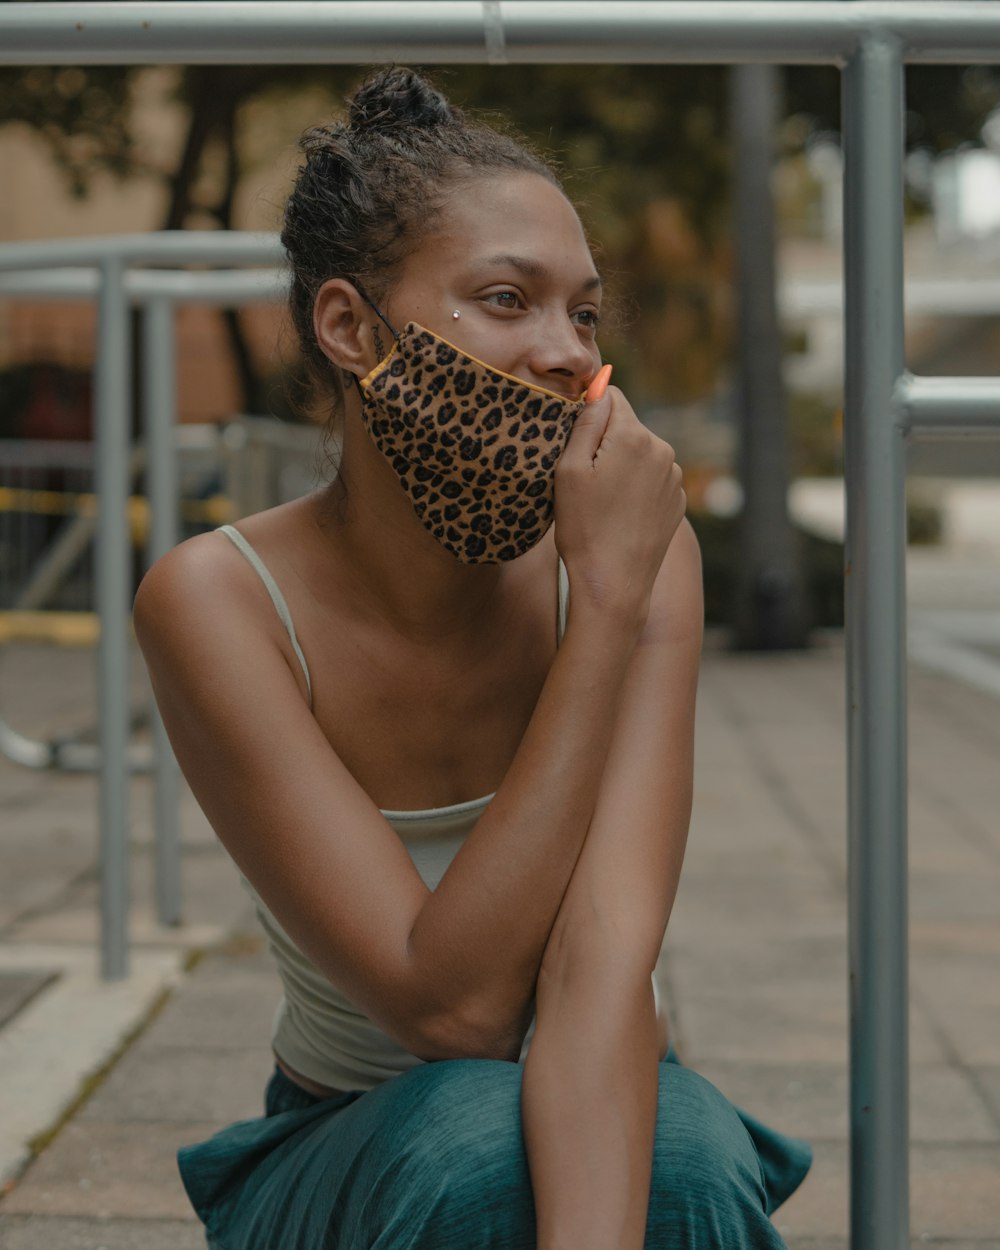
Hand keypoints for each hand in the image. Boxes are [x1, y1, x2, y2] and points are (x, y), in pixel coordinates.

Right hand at [554, 386, 685, 624]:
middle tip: (584, 481)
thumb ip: (586, 422)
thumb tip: (601, 385)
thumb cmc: (584, 530)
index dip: (588, 415)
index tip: (575, 445)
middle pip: (627, 426)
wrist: (614, 585)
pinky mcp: (677, 501)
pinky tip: (620, 515)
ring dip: (621, 466)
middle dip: (605, 443)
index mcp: (635, 437)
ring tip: (602, 503)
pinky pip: (651, 479)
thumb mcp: (569, 471)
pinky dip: (635, 488)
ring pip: (639, 453)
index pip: (611, 397)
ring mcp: (673, 477)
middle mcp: (662, 450)